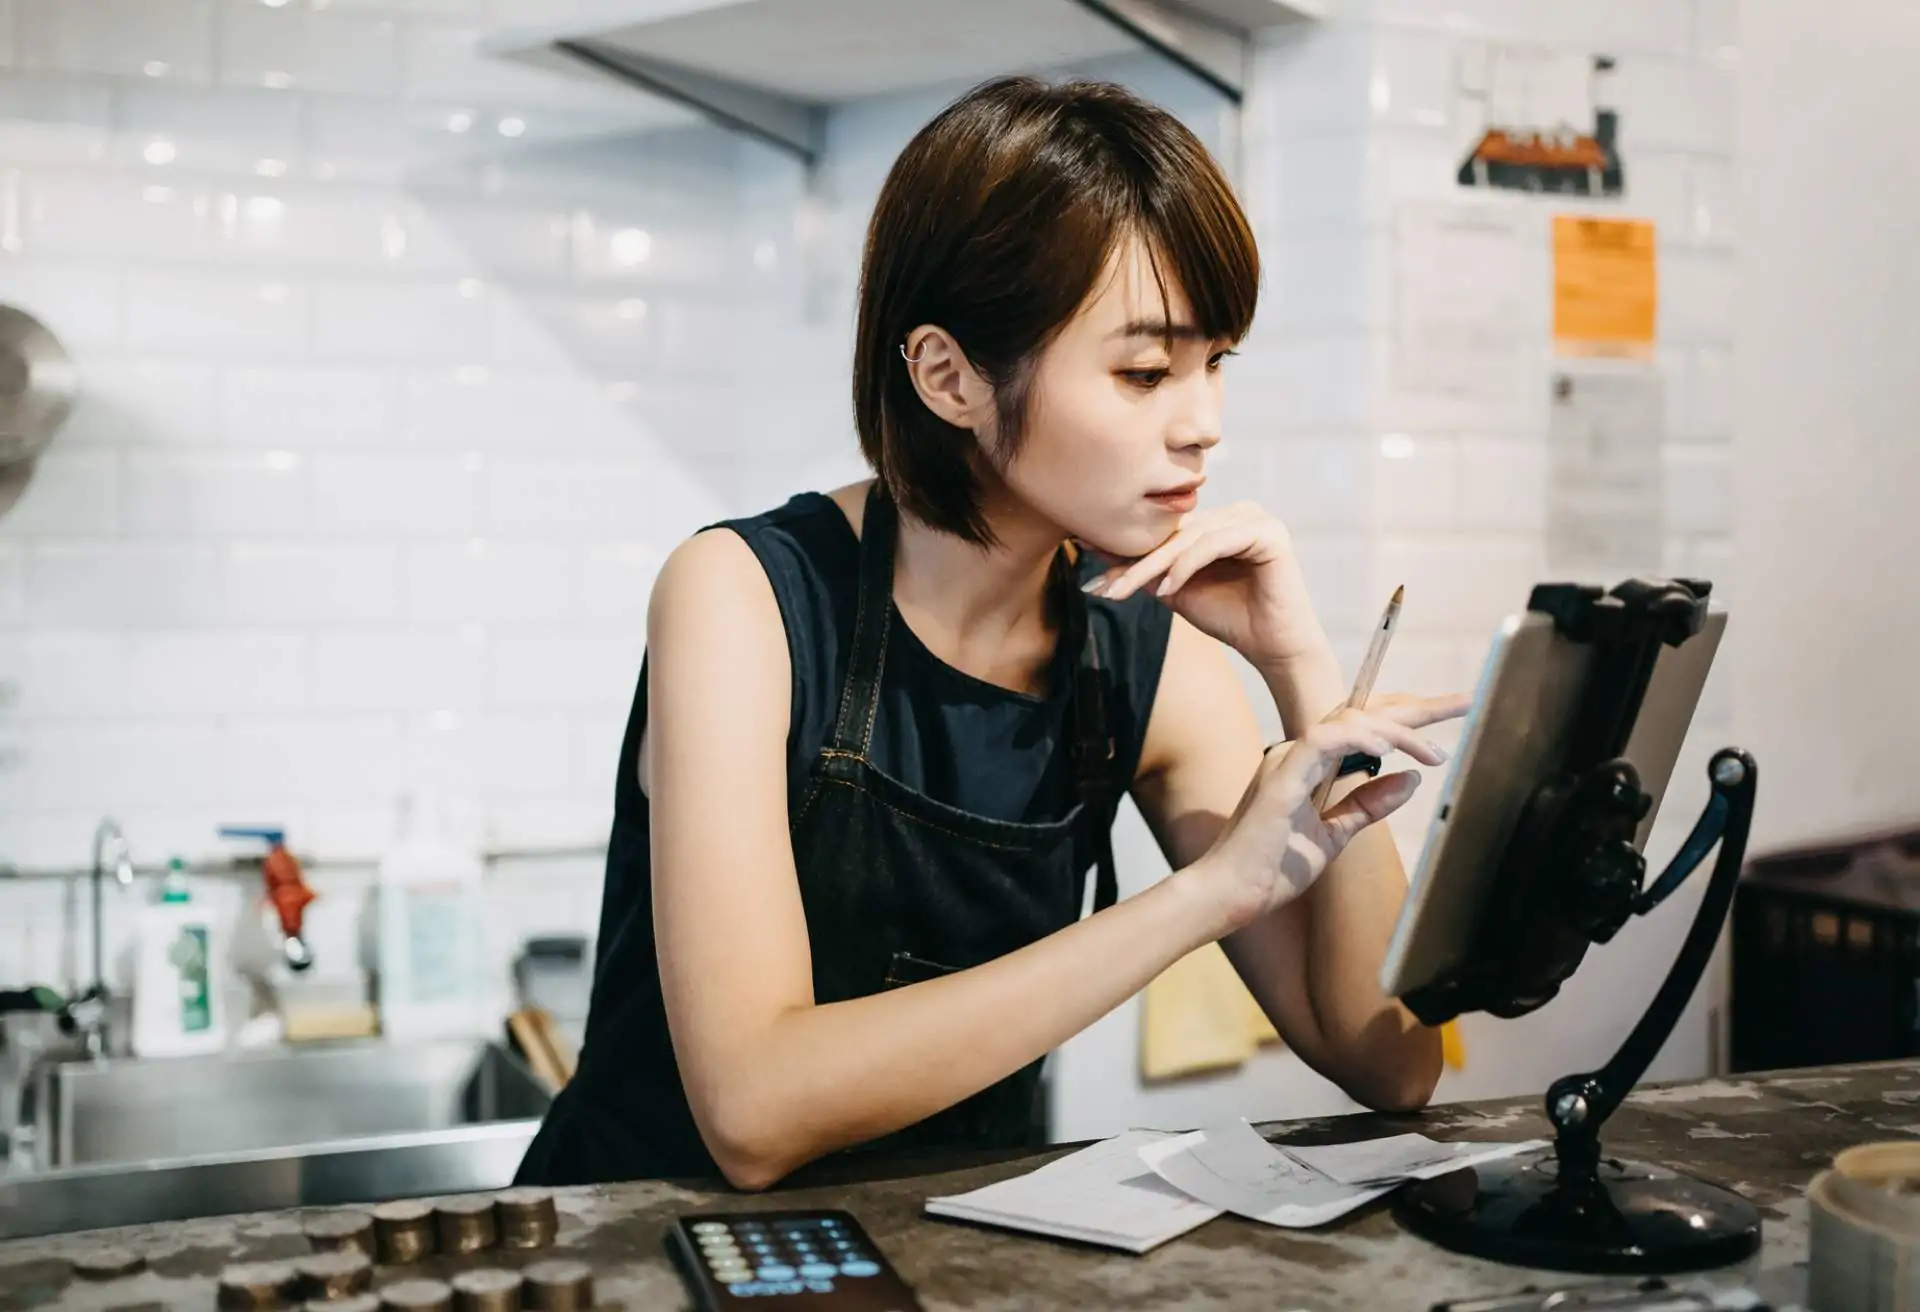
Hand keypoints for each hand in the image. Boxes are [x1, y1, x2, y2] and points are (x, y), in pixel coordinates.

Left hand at [1083, 502, 1325, 670]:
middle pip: (1175, 535)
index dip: (1129, 555)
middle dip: (1134, 563)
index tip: (1093, 577)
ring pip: (1190, 539)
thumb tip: (1095, 550)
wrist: (1272, 647)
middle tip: (1101, 587)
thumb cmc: (1229, 617)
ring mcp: (1255, 518)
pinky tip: (1166, 588)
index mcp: (1219, 520)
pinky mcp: (1268, 532)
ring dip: (1153, 566)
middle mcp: (1238, 512)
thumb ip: (1145, 569)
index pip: (1167, 534)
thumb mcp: (1175, 590)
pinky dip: (1187, 566)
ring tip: (1123, 590)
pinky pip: (1215, 543)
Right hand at [1192, 694, 1465, 933]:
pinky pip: (1325, 740)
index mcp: (1305, 763)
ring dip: (1396, 729)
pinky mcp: (1281, 775)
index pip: (1359, 728)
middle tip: (1462, 703)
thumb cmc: (1271, 870)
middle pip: (1359, 714)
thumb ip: (1367, 806)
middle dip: (1414, 709)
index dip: (1402, 722)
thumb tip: (1412, 781)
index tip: (1440, 733)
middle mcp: (1296, 752)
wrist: (1229, 895)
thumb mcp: (1333, 836)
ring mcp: (1286, 760)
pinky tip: (1389, 749)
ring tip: (1432, 750)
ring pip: (1347, 721)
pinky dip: (1360, 738)